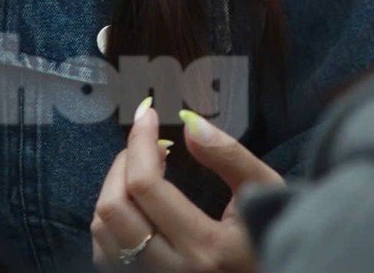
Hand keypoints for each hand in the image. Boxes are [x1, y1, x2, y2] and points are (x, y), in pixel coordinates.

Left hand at [91, 101, 279, 271]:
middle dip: (123, 162)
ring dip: (114, 187)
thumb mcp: (266, 191)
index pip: (145, 187)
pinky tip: (137, 201)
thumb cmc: (271, 234)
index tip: (148, 115)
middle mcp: (172, 270)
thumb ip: (230, 156)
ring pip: (102, 230)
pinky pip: (105, 251)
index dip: (139, 141)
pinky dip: (111, 218)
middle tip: (148, 143)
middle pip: (114, 207)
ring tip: (144, 167)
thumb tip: (188, 124)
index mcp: (205, 248)